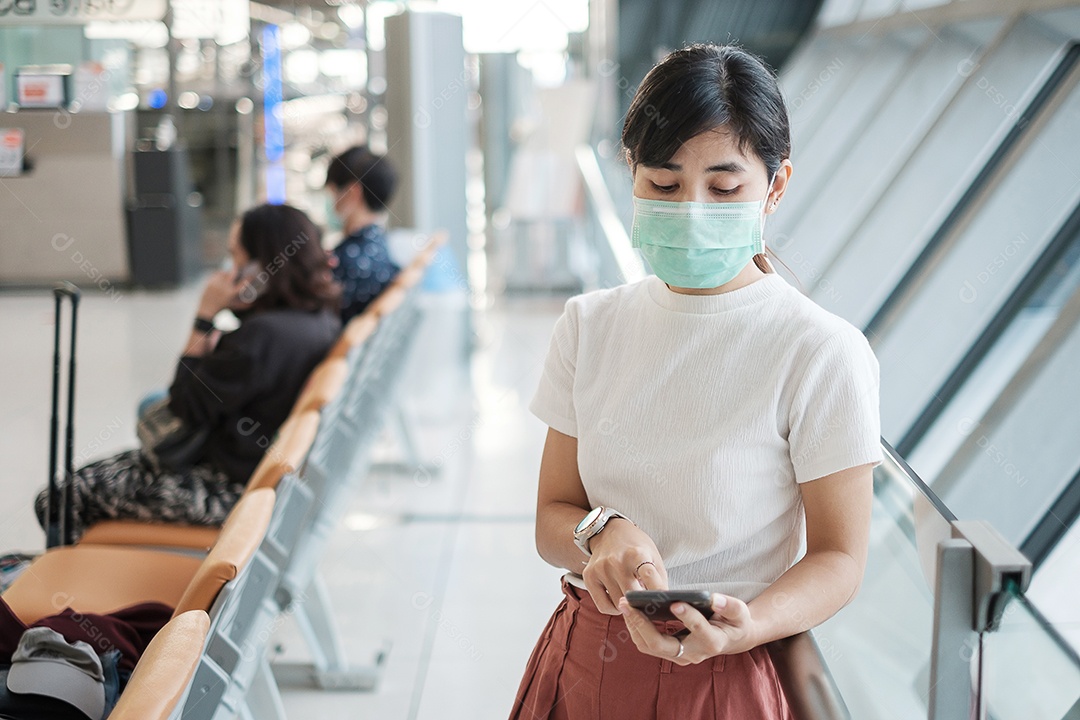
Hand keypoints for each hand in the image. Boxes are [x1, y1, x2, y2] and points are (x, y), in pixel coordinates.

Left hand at [197, 269, 250, 317]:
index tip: (252, 275)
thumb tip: (254, 303)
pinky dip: (219, 274)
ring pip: (224, 272)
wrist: (208, 308)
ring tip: (228, 274)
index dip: (250, 278)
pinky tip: (220, 276)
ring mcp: (217, 283)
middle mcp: (225, 287)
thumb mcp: (235, 306)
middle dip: (237, 268)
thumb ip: (245, 305)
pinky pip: (216, 274)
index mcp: (232, 293)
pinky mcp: (211, 281)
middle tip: (238, 266)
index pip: (244, 282)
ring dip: (227, 272)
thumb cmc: (223, 308)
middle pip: (234, 272)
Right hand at [581, 520, 667, 614]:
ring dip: (628, 606)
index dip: (658, 592)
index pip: (649, 577)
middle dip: (642, 604)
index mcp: (637, 554)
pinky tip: (618, 598)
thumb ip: (659, 580)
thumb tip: (663, 605)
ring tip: (631, 594)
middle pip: (633, 596)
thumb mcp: (653, 555)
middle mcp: (617, 561)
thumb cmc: (635, 547)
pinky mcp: (589, 576)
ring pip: (619, 605)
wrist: (608, 532)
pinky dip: (613, 608)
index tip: (664, 603)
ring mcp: (601, 569)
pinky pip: (604, 607)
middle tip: (646, 603)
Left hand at [617, 592, 757, 664]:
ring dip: (634, 625)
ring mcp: (680, 656)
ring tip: (625, 603)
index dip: (688, 617)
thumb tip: (715, 599)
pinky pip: (648, 644)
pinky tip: (630, 610)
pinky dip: (637, 628)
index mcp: (713, 642)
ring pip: (649, 646)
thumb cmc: (736, 622)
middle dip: (642, 624)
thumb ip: (729, 606)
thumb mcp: (740, 612)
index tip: (675, 602)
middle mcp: (693, 654)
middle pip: (661, 645)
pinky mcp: (670, 652)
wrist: (732, 639)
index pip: (699, 631)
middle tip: (628, 603)